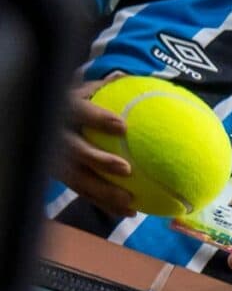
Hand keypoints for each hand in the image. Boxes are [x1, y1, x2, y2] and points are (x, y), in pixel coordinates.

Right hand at [60, 79, 137, 218]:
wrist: (42, 118)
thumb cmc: (75, 102)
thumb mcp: (85, 91)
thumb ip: (106, 88)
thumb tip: (128, 77)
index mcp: (62, 108)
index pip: (76, 110)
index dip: (97, 118)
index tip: (122, 126)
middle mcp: (54, 133)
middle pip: (73, 149)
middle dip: (97, 160)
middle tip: (126, 168)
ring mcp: (54, 157)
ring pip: (76, 177)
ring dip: (103, 191)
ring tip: (130, 202)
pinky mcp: (60, 176)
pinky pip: (83, 192)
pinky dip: (105, 203)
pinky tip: (131, 213)